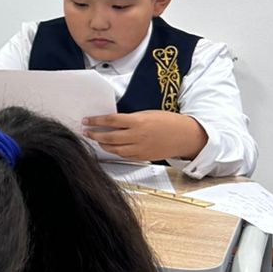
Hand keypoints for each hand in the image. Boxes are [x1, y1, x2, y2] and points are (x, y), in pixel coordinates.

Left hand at [83, 110, 206, 162]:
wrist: (185, 136)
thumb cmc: (168, 122)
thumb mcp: (147, 114)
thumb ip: (130, 119)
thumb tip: (112, 121)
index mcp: (138, 121)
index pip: (110, 121)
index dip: (96, 121)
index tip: (86, 120)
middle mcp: (137, 136)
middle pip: (109, 137)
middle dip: (94, 135)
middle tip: (86, 132)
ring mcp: (140, 148)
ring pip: (114, 149)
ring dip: (102, 145)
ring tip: (96, 140)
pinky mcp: (143, 157)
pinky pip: (124, 156)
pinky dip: (115, 152)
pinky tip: (110, 148)